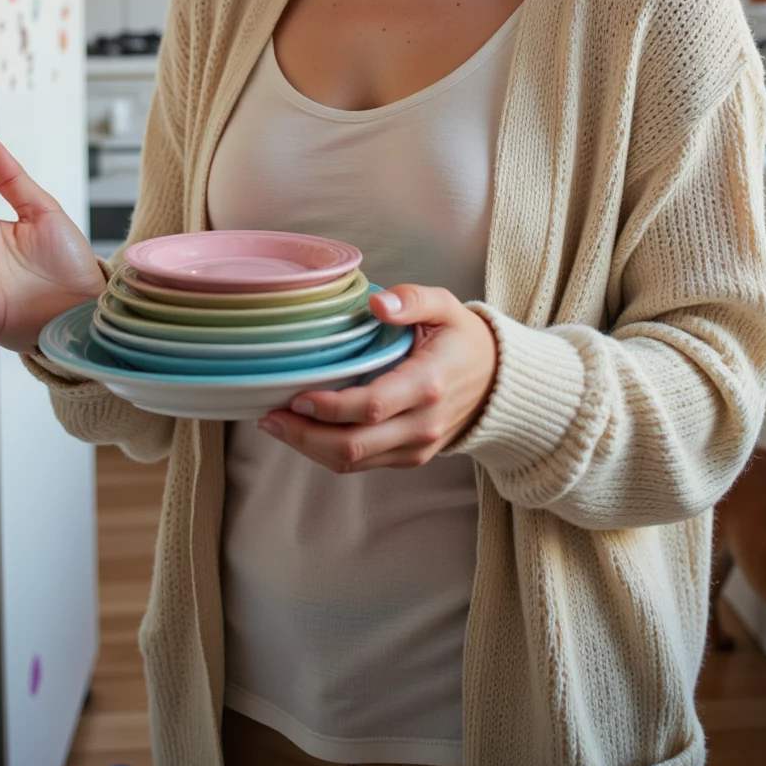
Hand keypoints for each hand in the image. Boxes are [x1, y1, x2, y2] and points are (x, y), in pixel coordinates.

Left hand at [256, 285, 497, 471]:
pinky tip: (304, 432)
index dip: (328, 408)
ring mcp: (416, 447)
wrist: (497, 381)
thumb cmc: (463, 339)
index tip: (295, 395)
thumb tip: (376, 305)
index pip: (369, 407)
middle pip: (352, 446)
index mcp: (427, 385)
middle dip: (304, 436)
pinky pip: (362, 465)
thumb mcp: (445, 306)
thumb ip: (412, 300)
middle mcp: (422, 425)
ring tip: (275, 424)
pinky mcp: (410, 458)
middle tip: (268, 416)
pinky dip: (326, 453)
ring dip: (309, 448)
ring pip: (353, 463)